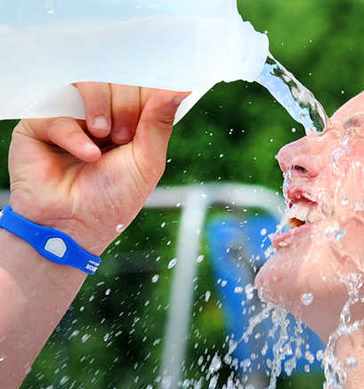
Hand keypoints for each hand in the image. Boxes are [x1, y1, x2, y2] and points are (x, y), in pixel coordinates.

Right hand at [7, 83, 189, 254]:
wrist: (72, 228)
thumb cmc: (113, 199)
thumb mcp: (147, 161)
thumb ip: (159, 122)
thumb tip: (182, 88)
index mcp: (128, 120)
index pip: (141, 84)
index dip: (147, 92)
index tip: (150, 109)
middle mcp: (100, 113)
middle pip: (116, 78)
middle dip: (125, 105)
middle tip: (122, 137)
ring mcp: (69, 116)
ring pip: (87, 83)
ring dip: (102, 108)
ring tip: (105, 137)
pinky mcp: (39, 125)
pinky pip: (58, 109)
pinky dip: (75, 133)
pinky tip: (88, 155)